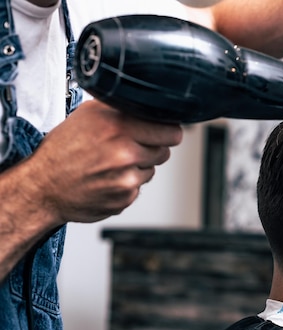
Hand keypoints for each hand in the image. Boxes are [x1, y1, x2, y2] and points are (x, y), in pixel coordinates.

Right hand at [25, 100, 182, 224]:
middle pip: (164, 150)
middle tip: (131, 147)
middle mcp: (124, 152)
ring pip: (151, 169)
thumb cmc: (63, 150)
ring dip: (138, 167)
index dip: (166, 130)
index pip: (170, 130)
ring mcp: (126, 178)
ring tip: (111, 164)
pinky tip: (106, 179)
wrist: (42, 187)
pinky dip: (127, 184)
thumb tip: (151, 107)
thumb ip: (121, 109)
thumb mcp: (88, 115)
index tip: (162, 131)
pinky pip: (139, 187)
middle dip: (152, 148)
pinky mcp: (125, 198)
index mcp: (117, 126)